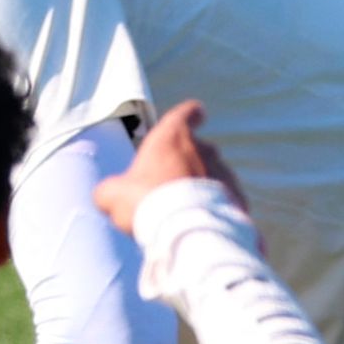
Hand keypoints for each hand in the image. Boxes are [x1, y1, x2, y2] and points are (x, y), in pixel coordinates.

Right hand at [94, 102, 242, 234]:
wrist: (185, 228)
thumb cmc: (145, 201)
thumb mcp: (112, 195)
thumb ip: (110, 191)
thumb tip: (106, 196)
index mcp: (173, 137)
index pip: (185, 114)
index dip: (189, 115)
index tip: (195, 114)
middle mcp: (204, 149)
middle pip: (200, 148)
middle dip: (188, 162)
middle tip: (171, 184)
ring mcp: (224, 173)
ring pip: (214, 175)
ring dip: (202, 186)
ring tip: (185, 209)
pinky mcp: (238, 198)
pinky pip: (226, 199)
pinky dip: (216, 207)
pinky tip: (203, 222)